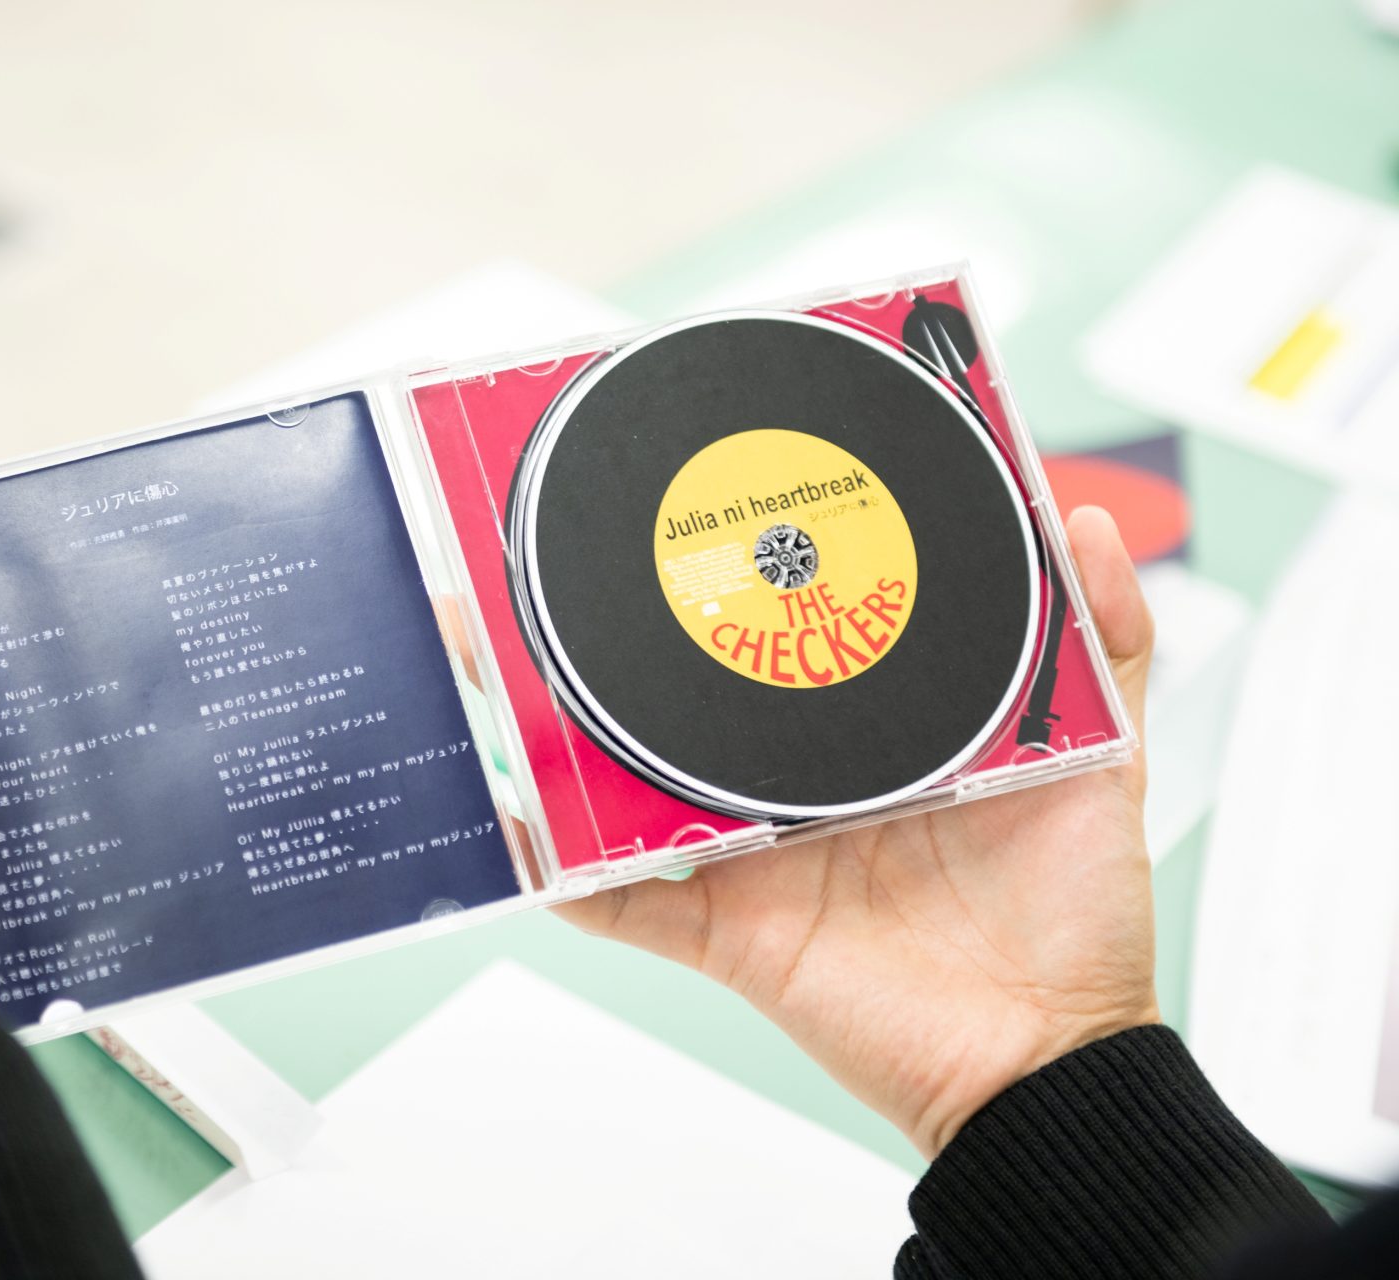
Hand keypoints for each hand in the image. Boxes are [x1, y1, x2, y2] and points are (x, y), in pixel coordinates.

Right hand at [556, 506, 1157, 1157]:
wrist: (1053, 1059)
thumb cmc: (1074, 917)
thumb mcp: (1107, 759)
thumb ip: (1107, 643)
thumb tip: (1089, 524)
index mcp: (871, 742)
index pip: (782, 647)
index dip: (733, 586)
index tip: (692, 509)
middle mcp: (799, 794)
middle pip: (688, 709)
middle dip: (615, 644)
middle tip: (561, 567)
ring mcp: (755, 862)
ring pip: (636, 793)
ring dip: (564, 739)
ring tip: (507, 659)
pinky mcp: (732, 936)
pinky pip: (632, 909)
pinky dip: (573, 880)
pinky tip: (525, 830)